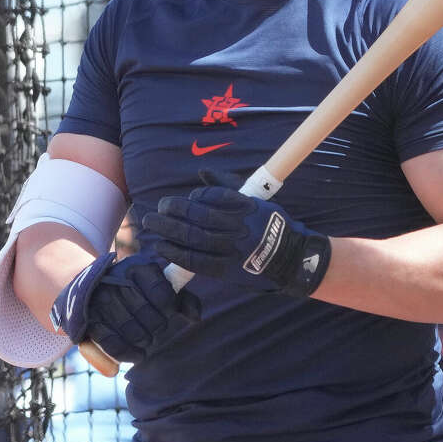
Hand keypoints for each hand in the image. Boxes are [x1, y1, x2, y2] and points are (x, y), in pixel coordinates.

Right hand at [50, 252, 199, 362]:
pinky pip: (113, 345)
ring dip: (145, 340)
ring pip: (134, 332)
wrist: (94, 287)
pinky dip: (128, 354)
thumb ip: (182, 299)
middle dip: (157, 326)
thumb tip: (196, 318)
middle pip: (150, 316)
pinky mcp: (90, 320)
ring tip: (146, 339)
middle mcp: (117, 281)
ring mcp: (101, 300)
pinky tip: (137, 354)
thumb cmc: (135, 288)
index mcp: (137, 267)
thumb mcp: (158, 285)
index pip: (163, 294)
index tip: (166, 310)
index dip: (169, 307)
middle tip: (155, 326)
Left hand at [143, 174, 330, 296]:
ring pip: (194, 237)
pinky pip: (196, 261)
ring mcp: (232, 249)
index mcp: (246, 207)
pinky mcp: (227, 269)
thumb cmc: (270, 226)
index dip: (194, 197)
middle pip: (198, 216)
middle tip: (158, 207)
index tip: (183, 199)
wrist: (290, 259)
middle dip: (173, 210)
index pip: (213, 197)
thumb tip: (202, 172)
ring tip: (152, 223)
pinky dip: (176, 253)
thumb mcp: (255, 200)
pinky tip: (162, 247)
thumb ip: (226, 185)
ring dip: (168, 230)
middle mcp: (238, 227)